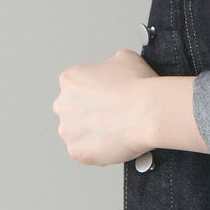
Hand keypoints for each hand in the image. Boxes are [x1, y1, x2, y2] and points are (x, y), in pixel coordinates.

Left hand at [53, 47, 156, 166]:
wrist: (148, 113)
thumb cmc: (138, 87)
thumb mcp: (125, 58)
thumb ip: (110, 64)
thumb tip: (113, 71)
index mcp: (70, 80)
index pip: (77, 87)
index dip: (96, 93)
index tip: (108, 97)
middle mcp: (62, 104)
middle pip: (73, 110)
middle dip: (90, 113)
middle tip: (112, 115)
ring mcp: (68, 130)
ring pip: (78, 133)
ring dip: (92, 132)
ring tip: (115, 130)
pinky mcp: (77, 151)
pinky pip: (85, 152)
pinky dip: (98, 150)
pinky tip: (114, 141)